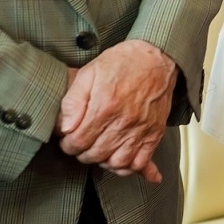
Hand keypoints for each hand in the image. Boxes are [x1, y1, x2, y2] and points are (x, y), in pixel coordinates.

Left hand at [58, 40, 178, 182]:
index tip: (68, 140)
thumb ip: (73, 101)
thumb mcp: (89, 72)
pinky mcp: (154, 133)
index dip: (68, 145)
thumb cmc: (125, 62)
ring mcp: (141, 129)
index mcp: (105, 106)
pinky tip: (122, 163)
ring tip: (99, 151)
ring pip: (117, 163)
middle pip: (95, 155)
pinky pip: (141, 161)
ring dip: (104, 161)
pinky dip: (130, 167)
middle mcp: (124, 121)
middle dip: (82, 153)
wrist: (158, 57)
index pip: (78, 141)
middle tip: (81, 145)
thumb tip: (65, 127)